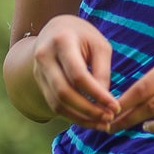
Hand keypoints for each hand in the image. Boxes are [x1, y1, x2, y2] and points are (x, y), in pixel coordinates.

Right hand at [30, 15, 118, 129]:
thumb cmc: (84, 36)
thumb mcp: (99, 46)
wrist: (56, 29)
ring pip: (57, 103)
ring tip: (102, 124)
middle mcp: (44, 57)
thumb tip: (105, 103)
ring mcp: (38, 71)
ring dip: (81, 118)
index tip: (115, 106)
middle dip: (88, 110)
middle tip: (109, 118)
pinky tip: (90, 120)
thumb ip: (102, 72)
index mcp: (61, 41)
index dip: (97, 94)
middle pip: (64, 92)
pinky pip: (54, 105)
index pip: (78, 75)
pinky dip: (73, 116)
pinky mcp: (39, 83)